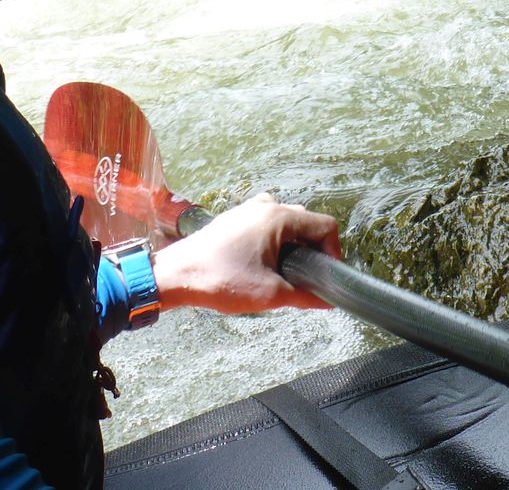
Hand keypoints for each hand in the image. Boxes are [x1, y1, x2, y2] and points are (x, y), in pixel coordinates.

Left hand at [150, 193, 341, 313]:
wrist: (176, 275)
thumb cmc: (222, 280)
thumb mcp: (270, 294)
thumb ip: (305, 296)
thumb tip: (328, 302)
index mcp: (278, 217)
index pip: (325, 226)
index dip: (333, 252)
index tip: (325, 277)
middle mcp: (265, 206)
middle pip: (306, 222)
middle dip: (312, 251)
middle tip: (305, 278)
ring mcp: (248, 210)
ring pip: (286, 224)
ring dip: (292, 247)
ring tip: (283, 274)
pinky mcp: (234, 219)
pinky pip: (266, 225)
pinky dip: (274, 242)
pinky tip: (262, 266)